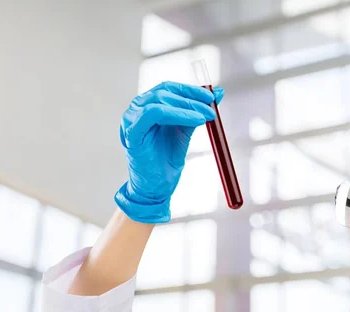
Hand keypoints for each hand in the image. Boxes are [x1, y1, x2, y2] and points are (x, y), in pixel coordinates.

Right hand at [114, 81, 223, 222]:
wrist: (158, 185)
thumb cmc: (167, 159)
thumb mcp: (185, 130)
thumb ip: (197, 111)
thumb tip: (217, 92)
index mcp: (148, 105)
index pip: (169, 88)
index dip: (191, 90)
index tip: (212, 96)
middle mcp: (137, 109)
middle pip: (165, 92)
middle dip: (192, 98)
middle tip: (212, 108)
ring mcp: (131, 119)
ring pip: (160, 100)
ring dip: (187, 106)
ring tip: (206, 116)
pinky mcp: (132, 132)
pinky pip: (153, 114)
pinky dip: (176, 114)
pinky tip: (195, 121)